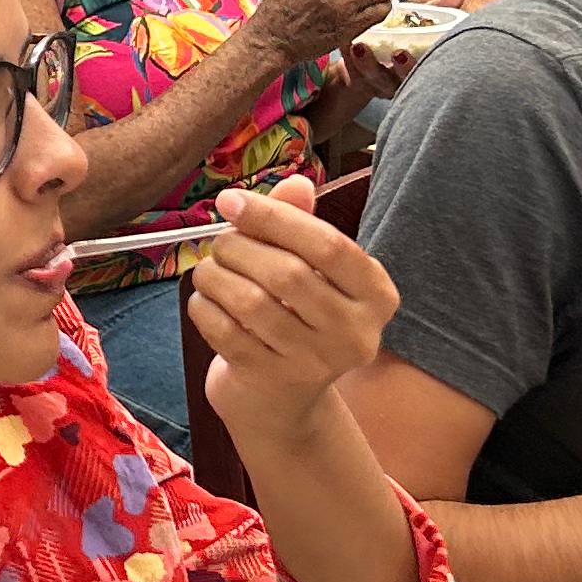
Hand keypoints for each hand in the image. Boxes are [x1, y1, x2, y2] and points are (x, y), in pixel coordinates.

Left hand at [186, 178, 400, 440]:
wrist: (280, 400)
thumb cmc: (295, 317)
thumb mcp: (309, 269)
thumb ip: (300, 224)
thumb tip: (295, 181)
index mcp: (376, 295)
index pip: (327, 245)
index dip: (274, 217)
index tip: (231, 201)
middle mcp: (356, 334)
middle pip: (288, 273)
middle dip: (239, 247)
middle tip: (219, 243)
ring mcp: (316, 364)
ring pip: (252, 302)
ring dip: (215, 276)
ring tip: (208, 270)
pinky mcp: (273, 383)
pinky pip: (225, 332)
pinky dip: (205, 308)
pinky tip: (205, 301)